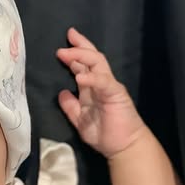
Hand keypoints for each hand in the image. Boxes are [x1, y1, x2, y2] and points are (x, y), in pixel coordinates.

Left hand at [56, 28, 146, 158]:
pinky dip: (91, 77)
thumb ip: (70, 107)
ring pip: (97, 63)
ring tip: (66, 53)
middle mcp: (101, 83)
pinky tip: (79, 76)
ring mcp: (109, 86)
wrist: (123, 148)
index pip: (83, 65)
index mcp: (92, 88)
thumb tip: (61, 93)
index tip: (61, 47)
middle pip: (92, 57)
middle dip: (79, 46)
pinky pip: (103, 82)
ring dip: (81, 56)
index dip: (73, 54)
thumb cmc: (105, 134)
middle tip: (68, 36)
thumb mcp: (80, 120)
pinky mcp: (116, 94)